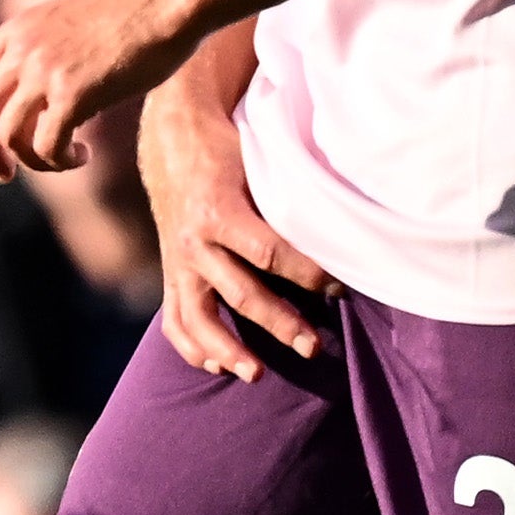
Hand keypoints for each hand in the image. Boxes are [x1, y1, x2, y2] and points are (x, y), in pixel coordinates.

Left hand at [0, 0, 194, 178]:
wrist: (164, 7)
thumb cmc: (130, 19)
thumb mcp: (67, 23)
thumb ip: (41, 50)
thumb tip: (32, 98)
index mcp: (16, 30)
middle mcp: (22, 49)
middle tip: (4, 173)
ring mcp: (44, 70)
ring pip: (7, 135)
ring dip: (29, 162)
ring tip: (58, 163)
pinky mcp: (74, 94)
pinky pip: (46, 145)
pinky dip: (58, 161)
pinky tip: (82, 156)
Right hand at [137, 80, 329, 381]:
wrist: (173, 139)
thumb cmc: (229, 151)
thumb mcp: (258, 164)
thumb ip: (288, 201)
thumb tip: (343, 229)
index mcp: (218, 211)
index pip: (269, 253)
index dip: (308, 274)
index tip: (341, 288)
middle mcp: (194, 242)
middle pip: (241, 293)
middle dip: (281, 324)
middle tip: (314, 347)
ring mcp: (178, 262)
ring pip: (199, 318)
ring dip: (228, 350)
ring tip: (257, 375)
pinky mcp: (171, 273)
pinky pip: (175, 319)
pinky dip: (192, 347)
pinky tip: (218, 367)